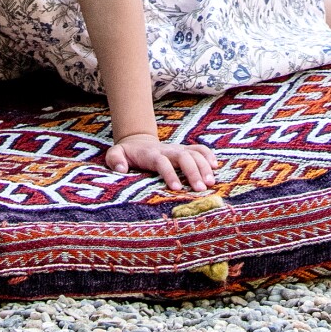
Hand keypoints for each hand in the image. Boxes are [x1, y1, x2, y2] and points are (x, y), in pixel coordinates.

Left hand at [104, 130, 219, 193]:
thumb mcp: (115, 154)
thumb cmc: (127, 154)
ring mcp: (177, 149)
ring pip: (194, 153)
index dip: (169, 174)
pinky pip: (199, 149)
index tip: (177, 189)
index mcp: (152, 155)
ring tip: (211, 183)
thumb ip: (115, 159)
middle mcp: (167, 150)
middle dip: (193, 172)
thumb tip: (122, 169)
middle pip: (183, 157)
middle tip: (200, 189)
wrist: (137, 141)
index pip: (162, 163)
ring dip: (203, 167)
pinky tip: (216, 167)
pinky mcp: (184, 150)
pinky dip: (208, 155)